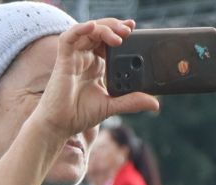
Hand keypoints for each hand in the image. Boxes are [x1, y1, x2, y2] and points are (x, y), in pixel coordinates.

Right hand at [27, 19, 161, 144]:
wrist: (60, 126)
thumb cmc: (79, 115)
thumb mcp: (111, 106)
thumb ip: (131, 101)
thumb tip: (155, 103)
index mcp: (96, 65)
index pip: (108, 42)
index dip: (119, 33)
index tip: (134, 31)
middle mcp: (85, 58)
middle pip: (99, 32)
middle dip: (115, 27)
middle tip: (130, 31)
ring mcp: (74, 57)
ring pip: (88, 31)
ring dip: (104, 28)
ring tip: (119, 36)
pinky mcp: (63, 60)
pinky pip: (68, 38)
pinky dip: (80, 29)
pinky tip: (92, 27)